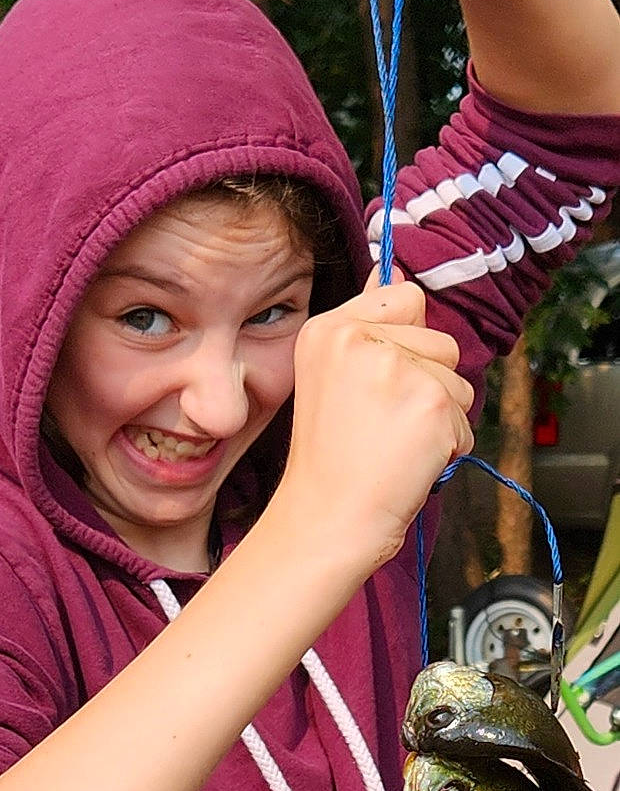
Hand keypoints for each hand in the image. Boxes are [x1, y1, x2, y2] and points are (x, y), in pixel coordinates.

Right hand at [273, 277, 475, 575]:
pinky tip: (408, 462)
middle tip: (381, 427)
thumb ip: (367, 324)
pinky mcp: (431, 403)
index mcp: (329, 328)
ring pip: (457, 379)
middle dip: (426, 384)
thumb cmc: (330, 463)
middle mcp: (360, 339)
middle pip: (439, 340)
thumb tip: (396, 270)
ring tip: (394, 445)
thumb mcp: (330, 377)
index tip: (379, 385)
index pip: (405, 297)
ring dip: (439, 417)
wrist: (326, 520)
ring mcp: (398, 369)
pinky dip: (447, 447)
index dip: (405, 342)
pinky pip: (465, 418)